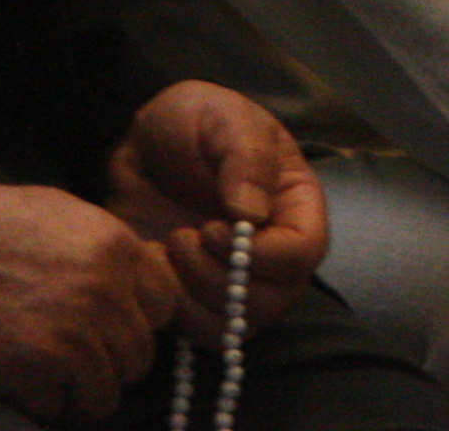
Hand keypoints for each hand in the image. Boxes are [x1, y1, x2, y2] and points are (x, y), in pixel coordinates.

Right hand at [0, 181, 185, 423]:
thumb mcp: (60, 211)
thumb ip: (108, 249)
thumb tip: (142, 281)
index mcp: (115, 247)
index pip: (165, 305)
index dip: (136, 316)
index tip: (110, 320)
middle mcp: (103, 293)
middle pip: (140, 355)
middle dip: (109, 358)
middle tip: (71, 349)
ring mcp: (72, 337)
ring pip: (107, 392)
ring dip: (78, 388)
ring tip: (45, 368)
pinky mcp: (34, 373)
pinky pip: (61, 409)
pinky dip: (41, 401)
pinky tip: (17, 375)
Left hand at [105, 80, 324, 335]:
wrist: (143, 143)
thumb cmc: (193, 121)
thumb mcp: (220, 116)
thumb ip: (244, 155)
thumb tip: (252, 214)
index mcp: (294, 204)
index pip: (304, 252)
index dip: (263, 255)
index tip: (213, 228)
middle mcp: (274, 251)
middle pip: (272, 300)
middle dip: (220, 279)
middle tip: (182, 236)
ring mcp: (237, 280)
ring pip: (234, 325)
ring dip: (193, 296)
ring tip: (168, 245)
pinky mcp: (198, 297)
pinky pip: (197, 331)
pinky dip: (173, 309)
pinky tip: (155, 263)